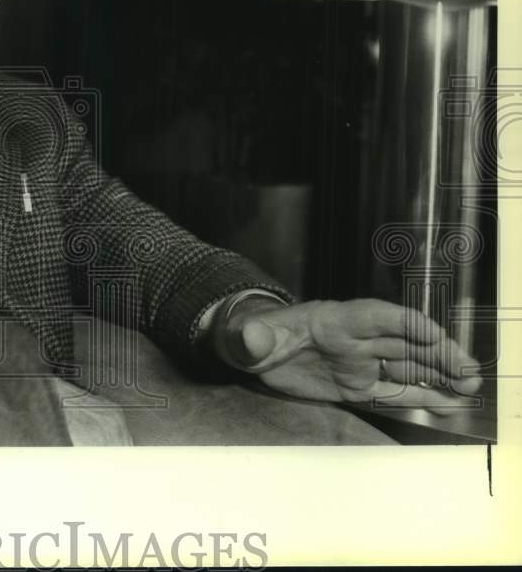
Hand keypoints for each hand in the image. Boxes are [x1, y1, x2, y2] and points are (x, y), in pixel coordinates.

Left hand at [214, 298, 481, 412]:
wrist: (252, 351)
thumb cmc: (252, 336)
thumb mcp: (248, 336)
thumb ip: (253, 337)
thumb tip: (250, 337)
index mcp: (332, 321)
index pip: (375, 316)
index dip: (404, 322)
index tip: (433, 334)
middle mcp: (354, 340)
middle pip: (401, 341)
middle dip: (436, 352)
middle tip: (467, 368)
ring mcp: (359, 363)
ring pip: (406, 366)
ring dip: (438, 374)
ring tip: (469, 385)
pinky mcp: (356, 386)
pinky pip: (393, 391)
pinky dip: (421, 396)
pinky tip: (448, 402)